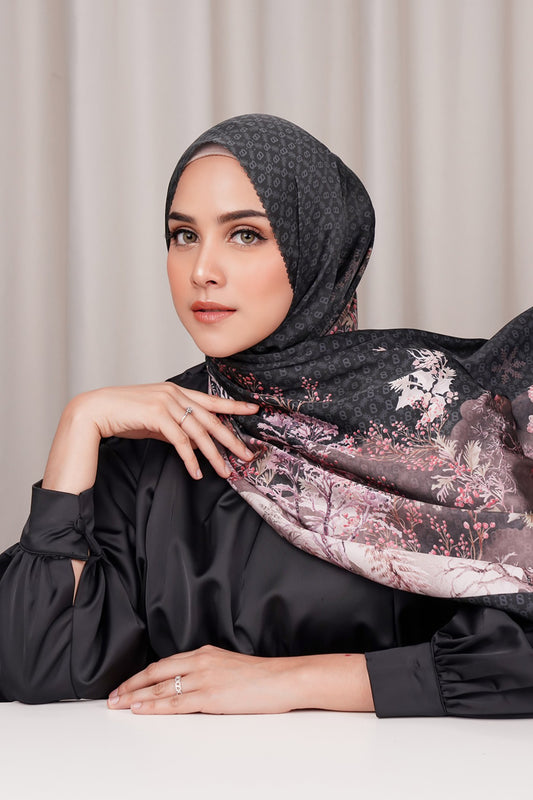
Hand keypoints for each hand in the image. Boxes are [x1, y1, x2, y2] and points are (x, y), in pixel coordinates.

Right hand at [75, 382, 257, 479]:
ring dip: (213, 455)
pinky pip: (180, 441)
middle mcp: (175, 394)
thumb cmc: (123, 414)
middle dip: (231, 439)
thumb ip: (175, 426)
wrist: (95, 410)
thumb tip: (193, 442)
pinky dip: (190, 459)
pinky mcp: (156, 415)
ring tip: (225, 471)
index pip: (211, 400)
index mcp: (176, 392)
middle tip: (247, 454)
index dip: (234, 406)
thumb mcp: (155, 419)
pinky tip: (197, 472)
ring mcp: (166, 403)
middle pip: (211, 419)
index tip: (254, 410)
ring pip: (199, 432)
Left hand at [107, 645, 374, 714]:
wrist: (284, 678)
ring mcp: (204, 678)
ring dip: (136, 698)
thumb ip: (209, 671)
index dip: (141, 676)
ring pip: (161, 689)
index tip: (125, 685)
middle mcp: (201, 662)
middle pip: (156, 674)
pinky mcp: (210, 695)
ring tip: (118, 705)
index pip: (164, 664)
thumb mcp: (230, 666)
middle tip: (112, 697)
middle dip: (131, 686)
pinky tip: (140, 709)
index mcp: (205, 653)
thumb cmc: (263, 677)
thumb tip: (190, 685)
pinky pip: (175, 703)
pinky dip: (154, 706)